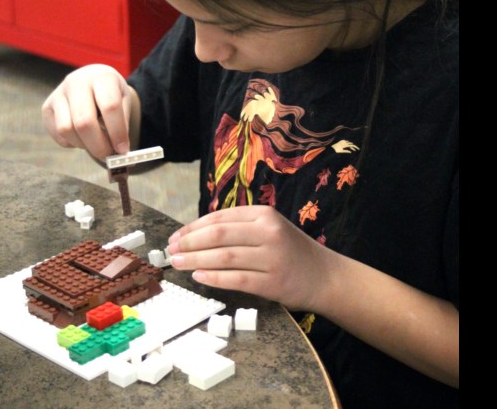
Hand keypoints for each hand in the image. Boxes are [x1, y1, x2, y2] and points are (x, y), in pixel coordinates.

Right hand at [41, 64, 133, 159]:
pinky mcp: (47, 107)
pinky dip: (72, 143)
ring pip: (66, 130)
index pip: (110, 107)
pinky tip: (83, 137)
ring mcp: (58, 94)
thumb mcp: (124, 101)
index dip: (117, 132)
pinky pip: (58, 134)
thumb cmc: (110, 93)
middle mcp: (76, 82)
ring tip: (95, 143)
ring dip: (83, 145)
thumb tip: (120, 151)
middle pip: (84, 122)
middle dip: (98, 145)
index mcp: (101, 77)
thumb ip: (123, 124)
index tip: (123, 150)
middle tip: (108, 155)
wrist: (91, 78)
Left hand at [166, 205, 333, 310]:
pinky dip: (214, 277)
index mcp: (264, 214)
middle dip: (190, 242)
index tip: (176, 236)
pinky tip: (199, 276)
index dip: (193, 227)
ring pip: (224, 257)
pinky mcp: (272, 282)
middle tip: (171, 250)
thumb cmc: (291, 251)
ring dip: (196, 259)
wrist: (325, 276)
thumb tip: (196, 233)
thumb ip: (240, 228)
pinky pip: (236, 279)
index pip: (220, 217)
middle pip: (219, 235)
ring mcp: (272, 258)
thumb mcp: (269, 228)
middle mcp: (268, 232)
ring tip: (179, 263)